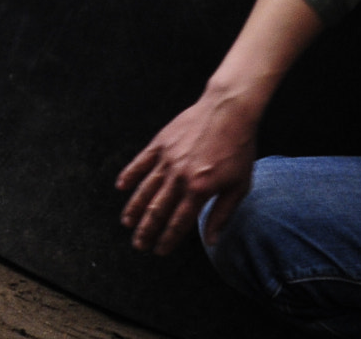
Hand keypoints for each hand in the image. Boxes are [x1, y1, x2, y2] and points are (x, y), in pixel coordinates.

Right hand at [117, 90, 258, 255]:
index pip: (179, 222)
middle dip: (146, 230)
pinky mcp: (160, 142)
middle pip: (158, 209)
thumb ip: (222, 214)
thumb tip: (211, 240)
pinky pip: (141, 161)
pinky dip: (129, 174)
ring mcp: (167, 158)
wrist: (228, 110)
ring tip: (126, 223)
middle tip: (138, 245)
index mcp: (199, 190)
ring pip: (145, 188)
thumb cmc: (238, 149)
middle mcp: (179, 176)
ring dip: (134, 207)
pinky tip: (121, 186)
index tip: (159, 251)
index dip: (168, 239)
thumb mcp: (239, 186)